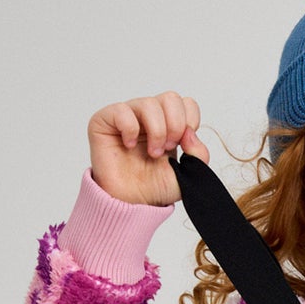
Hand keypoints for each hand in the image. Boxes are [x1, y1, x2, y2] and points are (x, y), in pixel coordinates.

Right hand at [87, 92, 210, 205]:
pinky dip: (130, 129)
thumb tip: (190, 132)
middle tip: (167, 149)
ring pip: (149, 103)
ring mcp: (127, 116)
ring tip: (152, 154)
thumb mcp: (189, 175)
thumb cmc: (154, 188)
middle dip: (175, 126)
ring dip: (156, 131)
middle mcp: (148, 116)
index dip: (190, 121)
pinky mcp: (105, 121)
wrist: (131, 205)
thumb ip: (199, 155)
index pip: (186, 103)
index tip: (182, 145)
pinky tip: (129, 146)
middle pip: (171, 98)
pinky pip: (122, 110)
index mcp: (168, 124)